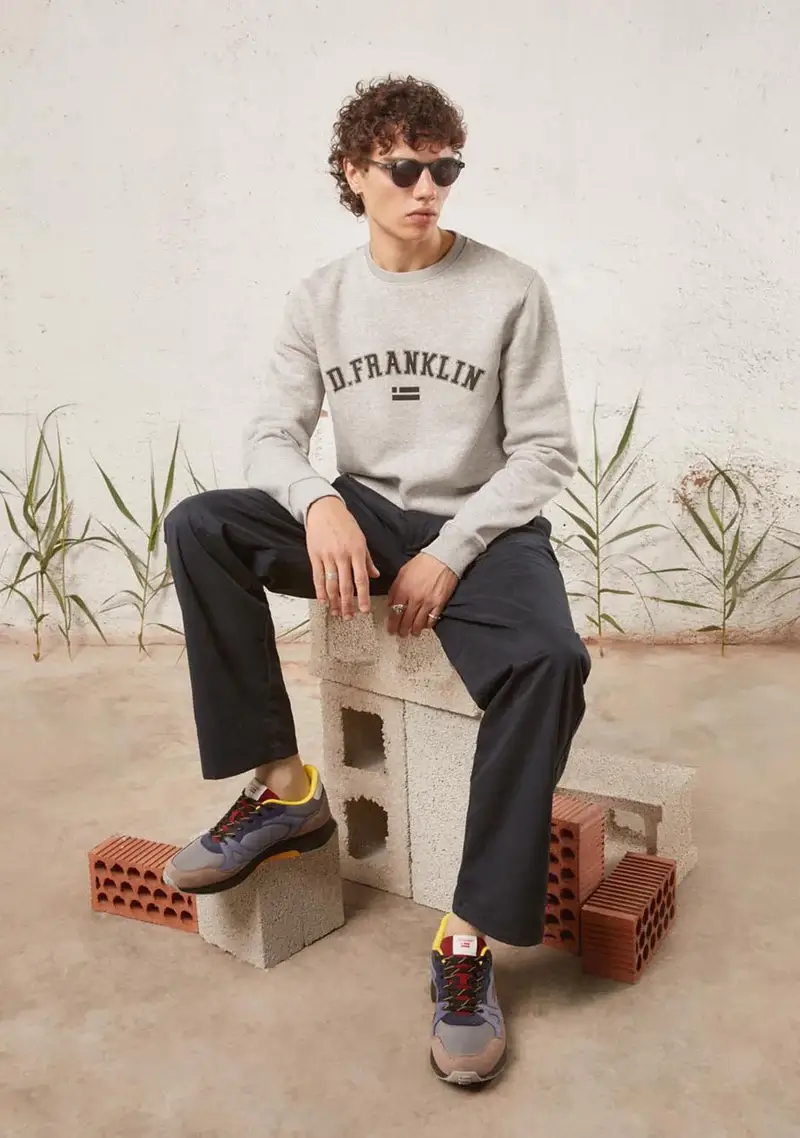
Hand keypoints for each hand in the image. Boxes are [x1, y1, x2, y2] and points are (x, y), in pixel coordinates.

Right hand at [306, 497, 379, 618]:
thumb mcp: (361, 539)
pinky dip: (320, 591)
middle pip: (345, 586)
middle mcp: (343, 555)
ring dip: (334, 601)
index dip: (362, 597)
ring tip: (336, 613)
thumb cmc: (345, 523)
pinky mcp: (314, 556)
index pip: (361, 580)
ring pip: (331, 584)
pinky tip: (323, 601)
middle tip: (349, 617)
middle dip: (347, 604)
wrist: (324, 508)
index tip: (364, 611)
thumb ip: (367, 560)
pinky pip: (318, 577)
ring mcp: (327, 556)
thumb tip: (375, 575)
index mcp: (357, 551)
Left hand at [386, 552, 457, 637]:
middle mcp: (414, 598)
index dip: (392, 624)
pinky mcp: (439, 603)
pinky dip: (427, 625)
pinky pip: (432, 619)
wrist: (442, 558)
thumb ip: (394, 589)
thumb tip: (390, 603)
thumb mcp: (402, 573)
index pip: (394, 613)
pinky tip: (425, 625)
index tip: (391, 629)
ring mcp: (427, 602)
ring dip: (414, 630)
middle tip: (401, 634)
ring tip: (413, 633)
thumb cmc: (422, 563)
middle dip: (402, 630)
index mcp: (402, 590)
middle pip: (406, 621)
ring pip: (418, 623)